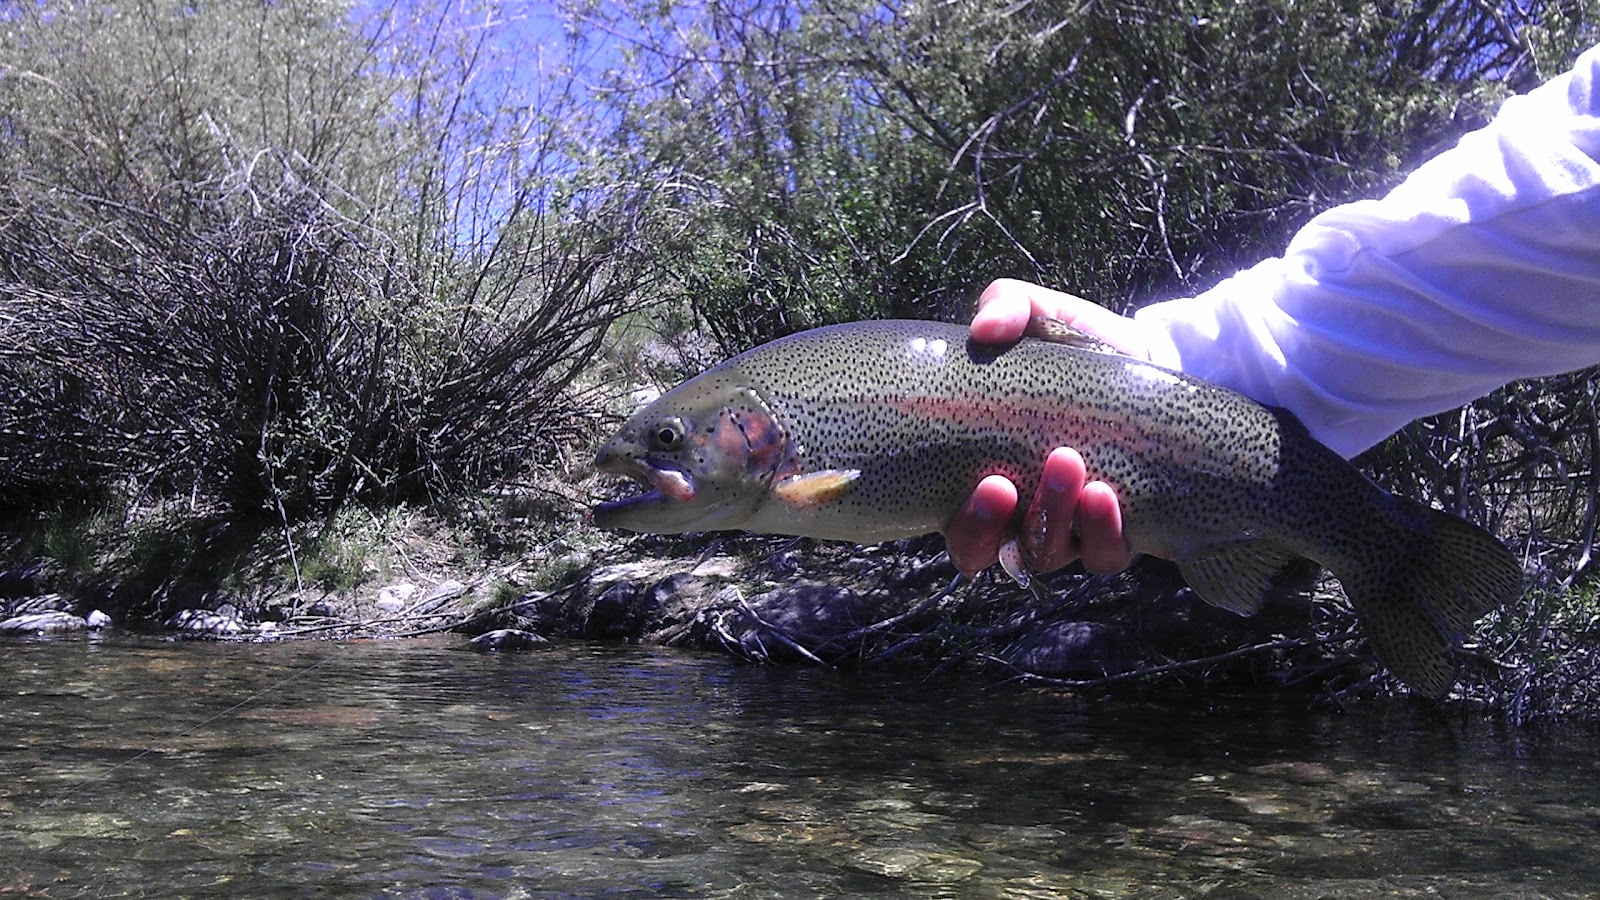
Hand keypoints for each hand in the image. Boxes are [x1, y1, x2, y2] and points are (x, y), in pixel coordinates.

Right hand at [945, 279, 1138, 576]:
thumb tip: (985, 327)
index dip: (966, 524)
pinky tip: (1108, 493)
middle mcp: (1023, 515)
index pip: (961, 530)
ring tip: (1069, 463)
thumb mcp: (1041, 316)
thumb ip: (1006, 307)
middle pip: (989, 555)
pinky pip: (1106, 555)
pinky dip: (1103, 531)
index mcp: (989, 478)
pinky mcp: (1120, 532)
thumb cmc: (1077, 348)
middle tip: (1005, 484)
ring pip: (1048, 554)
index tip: (985, 482)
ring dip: (1054, 518)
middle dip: (990, 529)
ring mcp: (1072, 530)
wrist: (1153, 364)